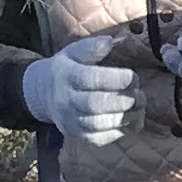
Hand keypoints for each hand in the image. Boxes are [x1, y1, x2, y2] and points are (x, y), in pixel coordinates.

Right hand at [21, 36, 141, 145]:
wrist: (41, 94)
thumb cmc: (66, 69)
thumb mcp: (73, 52)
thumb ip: (92, 47)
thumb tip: (111, 41)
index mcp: (66, 75)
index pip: (91, 79)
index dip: (115, 79)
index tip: (133, 76)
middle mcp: (66, 100)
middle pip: (94, 104)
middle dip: (121, 101)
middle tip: (139, 95)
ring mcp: (70, 120)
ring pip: (97, 124)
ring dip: (123, 118)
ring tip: (138, 108)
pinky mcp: (76, 135)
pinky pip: (97, 139)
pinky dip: (117, 133)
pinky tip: (130, 122)